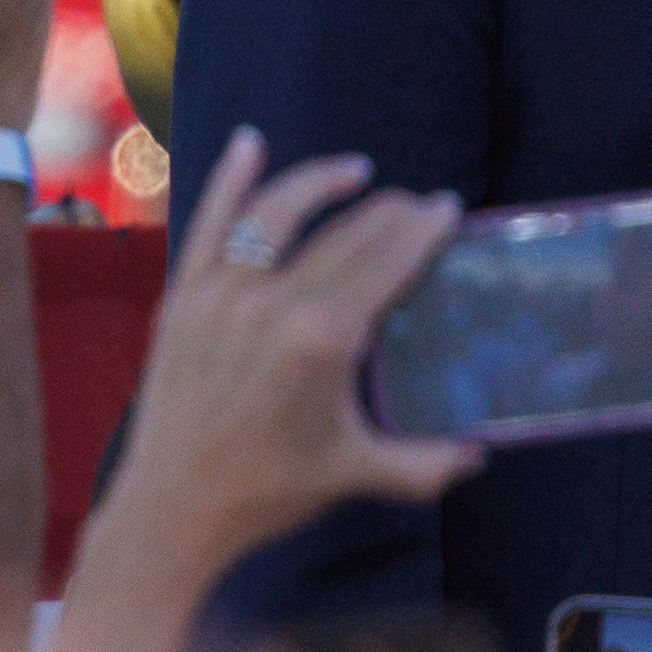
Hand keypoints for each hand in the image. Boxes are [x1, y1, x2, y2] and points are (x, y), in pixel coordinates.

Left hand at [101, 133, 480, 587]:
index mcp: (323, 340)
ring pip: (279, 213)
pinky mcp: (184, 297)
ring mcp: (222, 294)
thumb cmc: (267, 491)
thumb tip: (479, 454)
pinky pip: (209, 224)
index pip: (386, 263)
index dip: (421, 231)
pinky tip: (252, 142)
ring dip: (321, 183)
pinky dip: (230, 180)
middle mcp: (273, 304)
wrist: (172, 508)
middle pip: (344, 236)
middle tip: (416, 202)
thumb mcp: (355, 473)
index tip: (445, 208)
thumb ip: (424, 463)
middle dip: (388, 212)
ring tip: (356, 171)